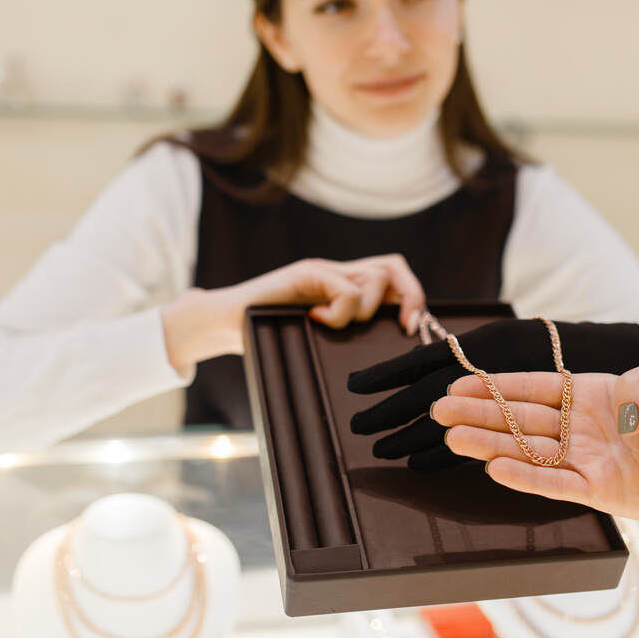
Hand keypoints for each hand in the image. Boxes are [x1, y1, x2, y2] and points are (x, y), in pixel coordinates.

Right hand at [163, 254, 425, 371]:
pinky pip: (344, 289)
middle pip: (393, 267)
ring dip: (364, 310)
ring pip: (374, 279)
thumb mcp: (318, 339)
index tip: (411, 330)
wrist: (225, 322)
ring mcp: (322, 271)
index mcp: (344, 287)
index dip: (413, 298)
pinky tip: (315, 320)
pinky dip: (339, 311)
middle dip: (410, 297)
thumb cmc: (270, 338)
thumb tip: (381, 370)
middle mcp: (337, 273)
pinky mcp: (305, 274)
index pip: (393, 275)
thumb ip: (344, 338)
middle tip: (404, 326)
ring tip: (334, 324)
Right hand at [347, 319, 638, 470]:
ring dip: (489, 444)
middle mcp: (580, 427)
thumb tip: (612, 405)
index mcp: (591, 394)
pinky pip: (553, 484)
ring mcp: (585, 461)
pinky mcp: (597, 492)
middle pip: (519, 419)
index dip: (497, 386)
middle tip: (438, 409)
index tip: (460, 382)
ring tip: (452, 437)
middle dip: (478, 413)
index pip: (534, 388)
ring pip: (526, 451)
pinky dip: (524, 477)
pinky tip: (494, 467)